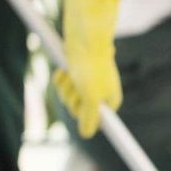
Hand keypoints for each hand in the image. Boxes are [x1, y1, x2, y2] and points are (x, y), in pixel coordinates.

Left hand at [56, 0, 121, 137]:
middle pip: (77, 111)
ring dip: (65, 87)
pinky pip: (62, 85)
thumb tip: (87, 135)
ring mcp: (86, 84)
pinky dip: (60, 78)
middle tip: (77, 84)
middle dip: (71, 98)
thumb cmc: (92, 65)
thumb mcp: (91, 97)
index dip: (88, 120)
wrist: (85, 36)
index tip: (97, 126)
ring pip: (67, 97)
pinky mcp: (75, 74)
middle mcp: (99, 94)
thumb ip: (90, 118)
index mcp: (110, 101)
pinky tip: (65, 69)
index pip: (99, 123)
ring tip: (71, 73)